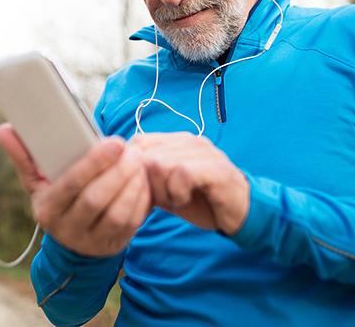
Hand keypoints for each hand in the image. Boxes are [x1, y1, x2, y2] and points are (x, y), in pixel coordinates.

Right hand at [0, 123, 150, 256]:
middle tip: (132, 150)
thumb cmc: (59, 200)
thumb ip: (24, 156)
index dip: (92, 163)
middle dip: (116, 172)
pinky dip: (140, 198)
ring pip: (116, 213)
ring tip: (139, 161)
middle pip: (95, 199)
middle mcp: (66, 228)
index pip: (69, 185)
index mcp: (46, 209)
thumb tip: (4, 129)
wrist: (75, 245)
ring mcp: (91, 240)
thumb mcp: (38, 183)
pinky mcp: (114, 244)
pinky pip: (131, 222)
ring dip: (132, 184)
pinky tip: (143, 179)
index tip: (113, 142)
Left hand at [130, 132, 248, 234]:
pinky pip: (181, 173)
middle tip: (162, 198)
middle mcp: (189, 140)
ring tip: (176, 199)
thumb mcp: (166, 190)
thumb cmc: (201, 200)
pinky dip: (177, 192)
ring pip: (160, 163)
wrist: (239, 213)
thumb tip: (116, 177)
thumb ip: (146, 180)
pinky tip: (185, 200)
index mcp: (177, 141)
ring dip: (162, 189)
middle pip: (144, 153)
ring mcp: (204, 152)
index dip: (132, 169)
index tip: (144, 191)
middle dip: (146, 183)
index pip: (138, 141)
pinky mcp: (216, 168)